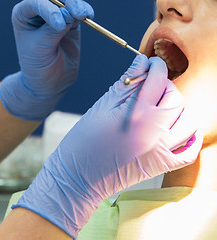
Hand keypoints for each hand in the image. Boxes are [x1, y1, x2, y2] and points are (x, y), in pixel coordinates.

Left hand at [0, 0, 93, 120]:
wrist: (48, 81)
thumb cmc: (37, 65)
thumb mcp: (41, 47)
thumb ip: (53, 30)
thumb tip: (69, 13)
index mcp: (23, 14)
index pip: (35, 3)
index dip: (48, 10)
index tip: (59, 26)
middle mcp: (38, 10)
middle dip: (67, 3)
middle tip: (77, 14)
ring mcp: (55, 14)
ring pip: (68, 2)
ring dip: (77, 6)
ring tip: (84, 15)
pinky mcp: (70, 21)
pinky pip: (78, 11)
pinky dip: (84, 11)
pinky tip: (88, 16)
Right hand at [13, 55, 201, 237]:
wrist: (76, 177)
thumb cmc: (82, 142)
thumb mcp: (100, 108)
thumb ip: (124, 84)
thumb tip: (140, 62)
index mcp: (135, 114)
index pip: (157, 80)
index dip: (155, 66)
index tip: (151, 63)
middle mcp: (153, 132)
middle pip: (176, 99)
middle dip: (166, 87)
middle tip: (152, 86)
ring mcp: (160, 151)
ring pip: (189, 122)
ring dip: (179, 110)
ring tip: (163, 108)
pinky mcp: (160, 167)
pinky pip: (189, 152)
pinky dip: (191, 138)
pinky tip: (181, 129)